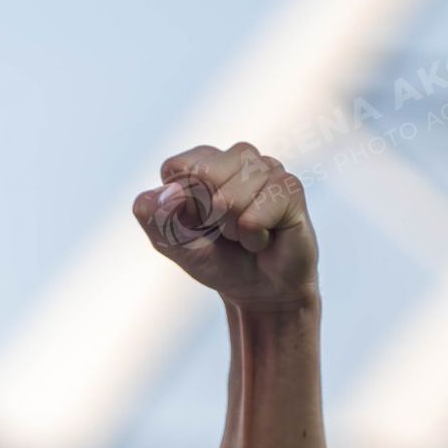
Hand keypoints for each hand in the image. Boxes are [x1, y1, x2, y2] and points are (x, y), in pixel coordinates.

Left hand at [134, 142, 318, 309]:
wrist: (259, 290)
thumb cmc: (215, 258)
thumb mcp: (173, 243)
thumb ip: (157, 217)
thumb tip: (165, 194)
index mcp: (203, 162)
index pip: (177, 167)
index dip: (181, 204)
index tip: (195, 221)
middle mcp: (237, 158)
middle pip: (203, 174)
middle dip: (207, 215)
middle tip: (222, 229)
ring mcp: (267, 168)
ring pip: (230, 199)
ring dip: (231, 229)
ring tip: (244, 234)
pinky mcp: (290, 187)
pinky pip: (254, 217)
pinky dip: (252, 238)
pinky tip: (262, 238)